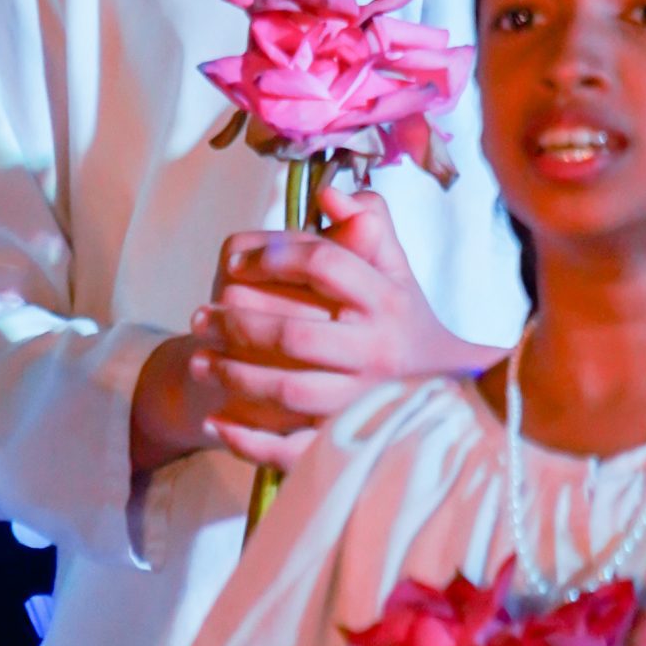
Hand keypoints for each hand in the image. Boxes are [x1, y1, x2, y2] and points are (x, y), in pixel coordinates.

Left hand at [189, 185, 502, 471]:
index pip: (326, 265)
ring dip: (234, 376)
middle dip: (236, 323)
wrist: (448, 396)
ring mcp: (362, 401)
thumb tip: (330, 194)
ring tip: (198, 361)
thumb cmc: (404, 320)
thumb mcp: (396, 269)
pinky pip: (292, 451)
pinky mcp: (349, 443)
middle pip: (294, 333)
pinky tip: (215, 422)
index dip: (275, 256)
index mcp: (386, 299)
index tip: (236, 261)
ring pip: (286, 390)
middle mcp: (376, 350)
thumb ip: (368, 224)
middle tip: (197, 316)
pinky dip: (249, 442)